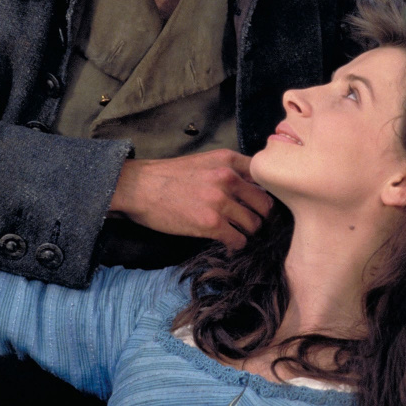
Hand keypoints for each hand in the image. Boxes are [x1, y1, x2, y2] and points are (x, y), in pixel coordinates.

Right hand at [110, 149, 272, 248]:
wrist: (139, 187)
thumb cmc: (169, 177)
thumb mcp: (204, 162)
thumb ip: (229, 170)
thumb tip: (252, 188)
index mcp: (228, 160)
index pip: (265, 178)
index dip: (265, 194)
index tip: (259, 205)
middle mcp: (229, 178)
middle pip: (266, 204)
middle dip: (261, 216)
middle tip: (251, 224)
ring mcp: (221, 201)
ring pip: (254, 224)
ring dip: (247, 232)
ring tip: (236, 234)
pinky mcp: (211, 223)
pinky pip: (238, 240)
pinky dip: (235, 245)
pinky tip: (227, 243)